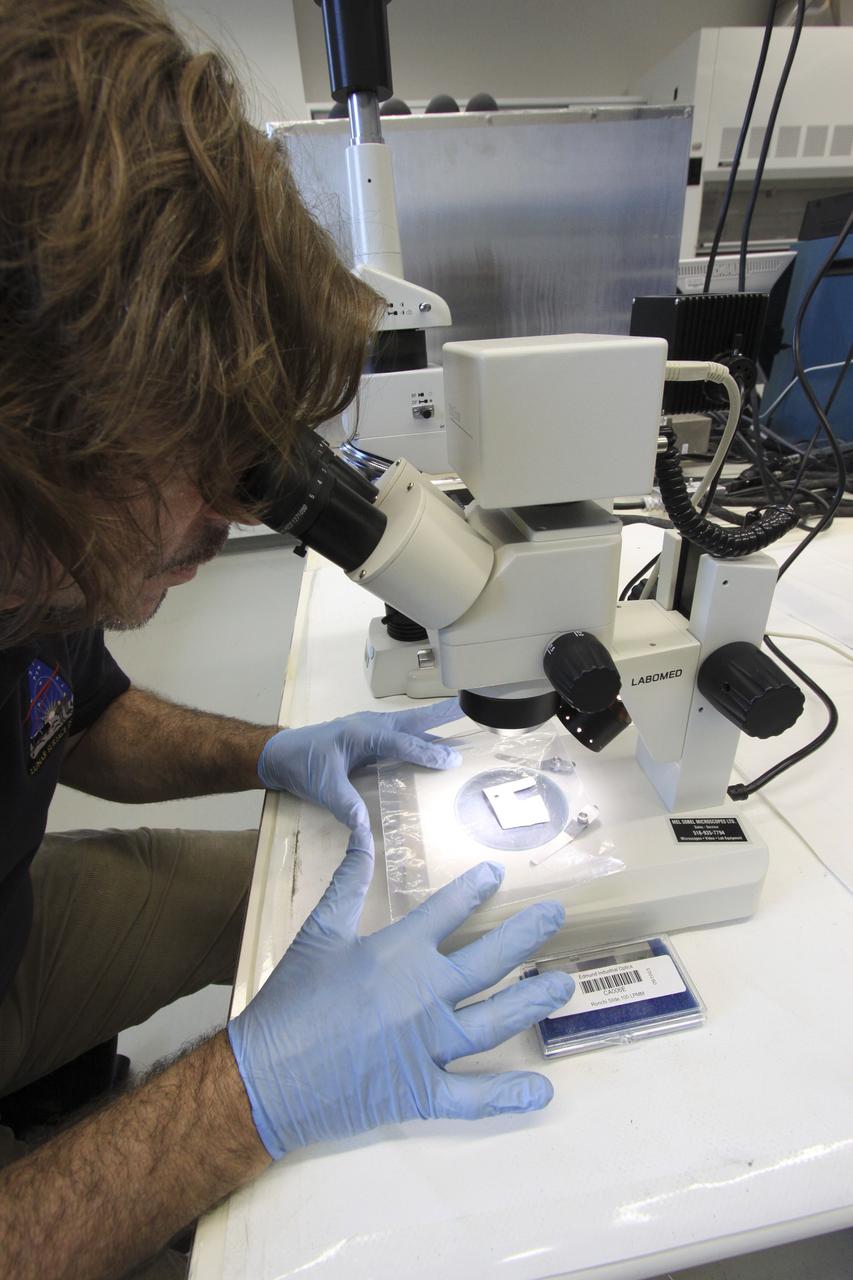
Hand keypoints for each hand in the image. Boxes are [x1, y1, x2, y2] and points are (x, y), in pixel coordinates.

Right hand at [227, 837, 573, 1157]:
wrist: (266, 1074)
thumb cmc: (290, 999)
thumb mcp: (318, 932)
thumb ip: (346, 881)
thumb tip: (362, 834)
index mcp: (398, 953)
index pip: (448, 912)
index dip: (475, 890)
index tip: (497, 876)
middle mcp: (423, 995)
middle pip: (489, 961)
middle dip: (527, 935)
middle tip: (556, 917)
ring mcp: (427, 1046)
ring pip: (494, 1021)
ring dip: (532, 1001)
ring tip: (562, 985)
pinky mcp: (420, 1091)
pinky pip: (472, 1097)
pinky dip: (507, 1096)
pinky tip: (541, 1092)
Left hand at [257, 700, 462, 836]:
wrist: (279, 754)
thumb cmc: (301, 764)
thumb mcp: (322, 786)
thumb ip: (344, 804)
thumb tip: (364, 827)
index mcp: (360, 733)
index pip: (401, 743)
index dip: (426, 752)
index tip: (450, 760)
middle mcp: (368, 726)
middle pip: (411, 722)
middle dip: (439, 717)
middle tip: (466, 709)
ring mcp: (368, 730)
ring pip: (406, 728)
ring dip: (431, 729)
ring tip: (459, 731)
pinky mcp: (366, 739)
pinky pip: (398, 737)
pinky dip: (417, 739)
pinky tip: (429, 748)